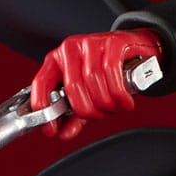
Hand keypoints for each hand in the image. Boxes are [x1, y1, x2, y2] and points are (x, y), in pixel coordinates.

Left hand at [30, 29, 161, 140]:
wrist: (135, 48)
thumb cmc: (108, 70)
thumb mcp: (88, 93)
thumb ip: (75, 114)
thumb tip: (65, 133)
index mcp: (56, 60)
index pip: (41, 83)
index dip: (43, 108)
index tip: (51, 129)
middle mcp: (70, 49)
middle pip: (73, 86)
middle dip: (87, 109)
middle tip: (98, 115)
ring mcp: (91, 43)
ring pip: (93, 79)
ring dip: (106, 102)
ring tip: (114, 106)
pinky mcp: (112, 42)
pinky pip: (112, 71)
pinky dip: (118, 92)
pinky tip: (124, 101)